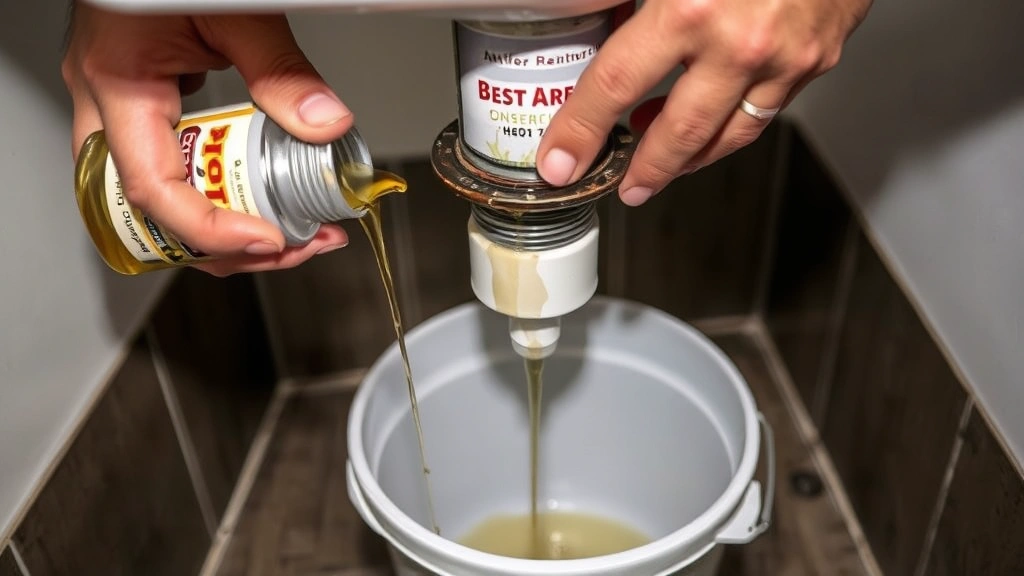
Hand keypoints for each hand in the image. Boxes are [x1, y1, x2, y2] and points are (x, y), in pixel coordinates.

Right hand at [63, 3, 352, 275]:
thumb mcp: (236, 11)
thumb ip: (281, 69)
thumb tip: (326, 124)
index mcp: (120, 83)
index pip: (154, 189)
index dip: (212, 229)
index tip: (269, 239)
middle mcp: (105, 104)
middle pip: (148, 216)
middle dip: (220, 246)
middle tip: (289, 246)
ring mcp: (116, 107)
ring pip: (150, 206)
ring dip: (216, 231)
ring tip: (284, 233)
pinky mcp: (136, 104)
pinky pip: (161, 174)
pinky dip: (208, 200)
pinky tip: (253, 200)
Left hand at [536, 0, 872, 205]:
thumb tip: (594, 16)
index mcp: (689, 7)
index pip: (615, 86)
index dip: (581, 130)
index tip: (560, 161)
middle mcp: (739, 42)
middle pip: (677, 132)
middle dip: (644, 169)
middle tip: (622, 186)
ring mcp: (785, 58)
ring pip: (729, 136)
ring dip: (690, 160)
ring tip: (663, 168)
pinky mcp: (818, 60)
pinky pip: (767, 111)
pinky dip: (733, 128)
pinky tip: (713, 125)